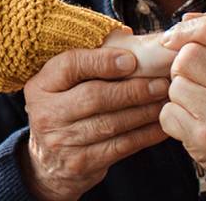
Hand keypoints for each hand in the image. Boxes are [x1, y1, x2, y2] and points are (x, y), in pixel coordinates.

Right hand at [19, 45, 171, 200]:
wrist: (47, 164)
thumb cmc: (63, 112)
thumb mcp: (60, 87)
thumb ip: (86, 66)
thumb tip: (132, 41)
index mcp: (41, 85)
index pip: (70, 66)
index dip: (102, 61)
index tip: (132, 60)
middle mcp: (46, 113)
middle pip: (94, 96)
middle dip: (133, 89)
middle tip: (161, 84)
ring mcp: (62, 141)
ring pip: (111, 123)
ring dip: (144, 112)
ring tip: (165, 101)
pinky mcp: (81, 164)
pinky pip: (120, 146)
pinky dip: (145, 135)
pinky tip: (160, 125)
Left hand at [157, 11, 205, 200]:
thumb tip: (186, 19)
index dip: (187, 28)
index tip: (175, 39)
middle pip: (187, 55)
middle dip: (182, 67)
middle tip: (196, 82)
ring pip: (175, 85)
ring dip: (180, 94)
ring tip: (199, 105)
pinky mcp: (205, 139)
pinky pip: (168, 113)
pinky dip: (175, 118)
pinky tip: (194, 124)